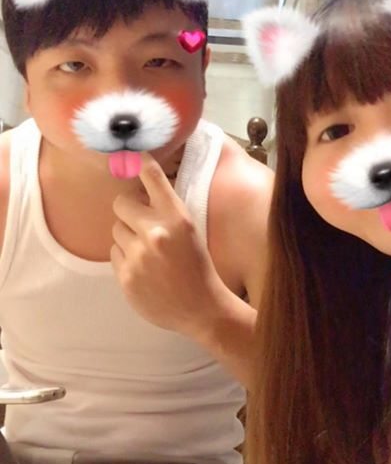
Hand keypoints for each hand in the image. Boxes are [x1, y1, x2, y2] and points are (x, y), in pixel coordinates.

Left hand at [111, 152, 226, 340]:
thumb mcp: (191, 233)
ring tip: (148, 252)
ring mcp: (138, 256)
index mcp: (178, 218)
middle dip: (129, 209)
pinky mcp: (126, 277)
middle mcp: (155, 233)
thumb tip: (136, 195)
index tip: (132, 154)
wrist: (202, 308)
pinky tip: (143, 268)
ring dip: (128, 236)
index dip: (140, 162)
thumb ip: (166, 213)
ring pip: (116, 230)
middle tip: (141, 221)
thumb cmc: (199, 268)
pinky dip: (126, 257)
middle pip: (121, 203)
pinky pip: (114, 253)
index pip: (153, 178)